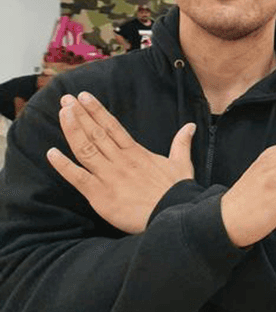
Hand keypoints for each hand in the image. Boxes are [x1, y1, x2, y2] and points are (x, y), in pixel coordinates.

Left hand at [47, 92, 194, 234]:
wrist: (174, 214)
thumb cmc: (179, 191)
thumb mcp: (182, 164)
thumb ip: (181, 143)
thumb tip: (190, 126)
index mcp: (137, 152)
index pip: (112, 126)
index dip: (97, 110)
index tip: (84, 97)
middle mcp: (120, 160)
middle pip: (96, 133)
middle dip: (80, 114)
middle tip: (66, 100)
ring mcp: (109, 176)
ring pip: (85, 148)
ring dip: (72, 130)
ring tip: (62, 113)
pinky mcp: (100, 195)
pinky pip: (78, 178)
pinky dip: (63, 166)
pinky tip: (51, 153)